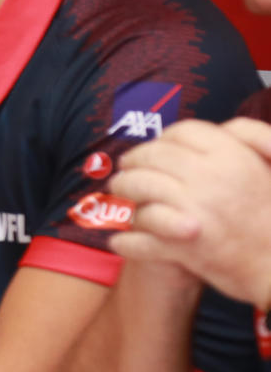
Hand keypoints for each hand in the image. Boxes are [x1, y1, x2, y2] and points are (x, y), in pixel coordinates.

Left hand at [110, 117, 270, 309]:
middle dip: (133, 160)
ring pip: (140, 188)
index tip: (155, 148)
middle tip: (125, 168)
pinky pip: (142, 236)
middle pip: (153, 155)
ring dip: (123, 189)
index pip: (182, 132)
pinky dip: (127, 241)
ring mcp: (193, 211)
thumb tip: (222, 126)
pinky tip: (119, 240)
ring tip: (120, 192)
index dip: (164, 138)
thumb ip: (251, 137)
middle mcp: (209, 178)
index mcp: (231, 156)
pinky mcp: (183, 245)